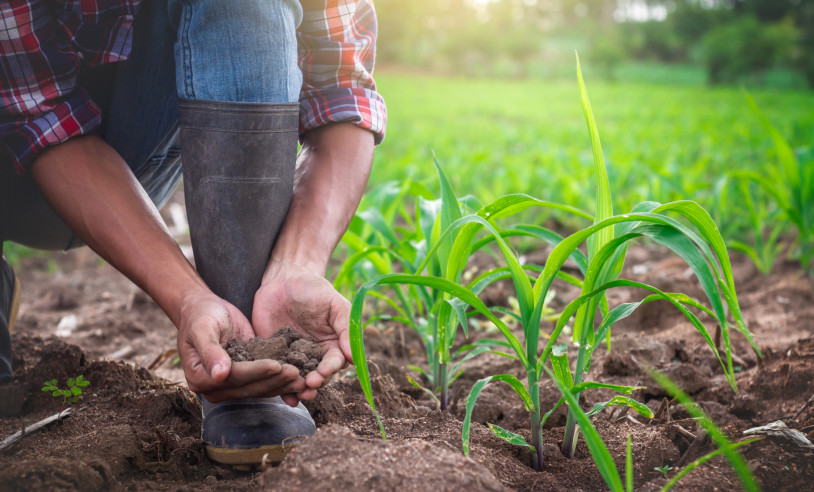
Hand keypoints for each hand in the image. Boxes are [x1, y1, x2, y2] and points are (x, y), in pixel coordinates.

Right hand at [177, 290, 304, 402]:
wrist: (204, 309)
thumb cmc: (201, 315)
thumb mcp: (203, 328)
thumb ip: (210, 351)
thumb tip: (220, 375)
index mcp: (200, 378)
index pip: (234, 378)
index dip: (256, 372)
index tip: (276, 365)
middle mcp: (215, 387)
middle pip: (249, 387)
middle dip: (274, 380)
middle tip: (297, 373)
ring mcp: (231, 385)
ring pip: (259, 389)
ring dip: (281, 384)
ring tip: (302, 377)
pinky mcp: (245, 378)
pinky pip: (264, 382)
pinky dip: (280, 380)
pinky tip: (298, 377)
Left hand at [253, 258, 352, 400]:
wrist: (282, 280)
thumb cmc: (313, 289)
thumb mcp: (334, 303)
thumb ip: (346, 327)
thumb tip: (353, 356)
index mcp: (332, 344)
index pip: (335, 362)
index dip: (330, 369)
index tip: (324, 372)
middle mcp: (314, 355)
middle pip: (318, 376)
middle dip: (315, 383)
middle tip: (309, 386)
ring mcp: (294, 357)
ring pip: (298, 380)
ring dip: (299, 390)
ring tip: (296, 395)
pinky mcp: (274, 357)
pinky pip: (277, 374)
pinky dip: (278, 385)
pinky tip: (281, 396)